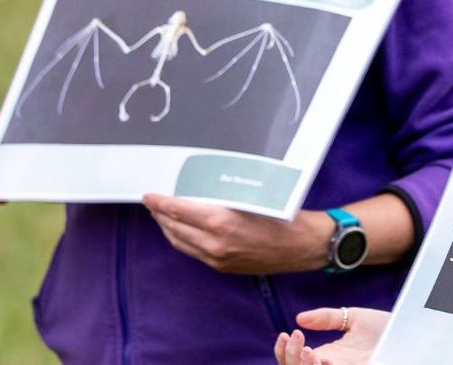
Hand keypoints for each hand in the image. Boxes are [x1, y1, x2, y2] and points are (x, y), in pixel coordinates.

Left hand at [142, 193, 331, 274]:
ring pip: (181, 243)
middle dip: (159, 215)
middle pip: (174, 229)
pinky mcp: (224, 267)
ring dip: (168, 228)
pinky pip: (194, 253)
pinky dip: (182, 240)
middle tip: (152, 202)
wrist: (304, 246)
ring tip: (162, 215)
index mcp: (222, 224)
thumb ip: (222, 195)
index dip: (160, 203)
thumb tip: (198, 186)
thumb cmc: (284, 216)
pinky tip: (182, 230)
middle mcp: (216, 245)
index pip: (179, 211)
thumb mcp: (252, 197)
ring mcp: (219, 259)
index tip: (148, 195)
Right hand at [274, 307, 387, 364]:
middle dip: (290, 357)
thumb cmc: (385, 328)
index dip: (283, 351)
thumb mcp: (352, 318)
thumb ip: (326, 318)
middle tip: (295, 338)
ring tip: (308, 350)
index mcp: (327, 356)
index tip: (285, 334)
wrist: (411, 333)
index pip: (294, 361)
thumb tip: (299, 319)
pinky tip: (324, 359)